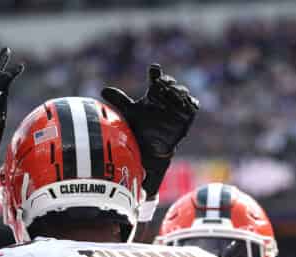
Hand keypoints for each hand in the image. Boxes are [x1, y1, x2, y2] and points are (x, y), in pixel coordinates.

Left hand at [101, 63, 198, 196]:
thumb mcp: (130, 113)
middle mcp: (167, 96)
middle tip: (161, 85)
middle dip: (168, 83)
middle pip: (171, 84)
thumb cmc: (141, 128)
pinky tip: (184, 104)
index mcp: (154, 93)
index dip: (156, 73)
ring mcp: (179, 105)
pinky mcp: (187, 115)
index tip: (154, 70)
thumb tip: (103, 89)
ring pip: (183, 93)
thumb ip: (119, 100)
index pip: (156, 78)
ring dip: (178, 92)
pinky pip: (192, 105)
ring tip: (171, 95)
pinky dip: (190, 103)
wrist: (152, 148)